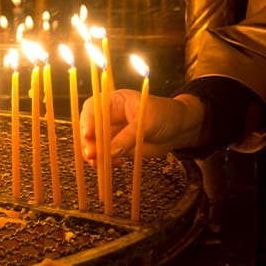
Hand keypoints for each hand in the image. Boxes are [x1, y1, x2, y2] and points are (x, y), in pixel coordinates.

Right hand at [79, 90, 205, 167]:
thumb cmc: (165, 115)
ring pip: (96, 143)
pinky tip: (115, 164)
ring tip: (100, 164)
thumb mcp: (147, 123)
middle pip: (91, 127)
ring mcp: (114, 132)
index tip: (87, 135)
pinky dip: (106, 161)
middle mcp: (111, 116)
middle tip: (91, 155)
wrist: (178, 129)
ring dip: (95, 154)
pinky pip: (106, 154)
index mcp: (115, 101)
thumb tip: (110, 152)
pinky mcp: (119, 146)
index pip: (94, 108)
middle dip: (88, 142)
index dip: (87, 120)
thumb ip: (128, 137)